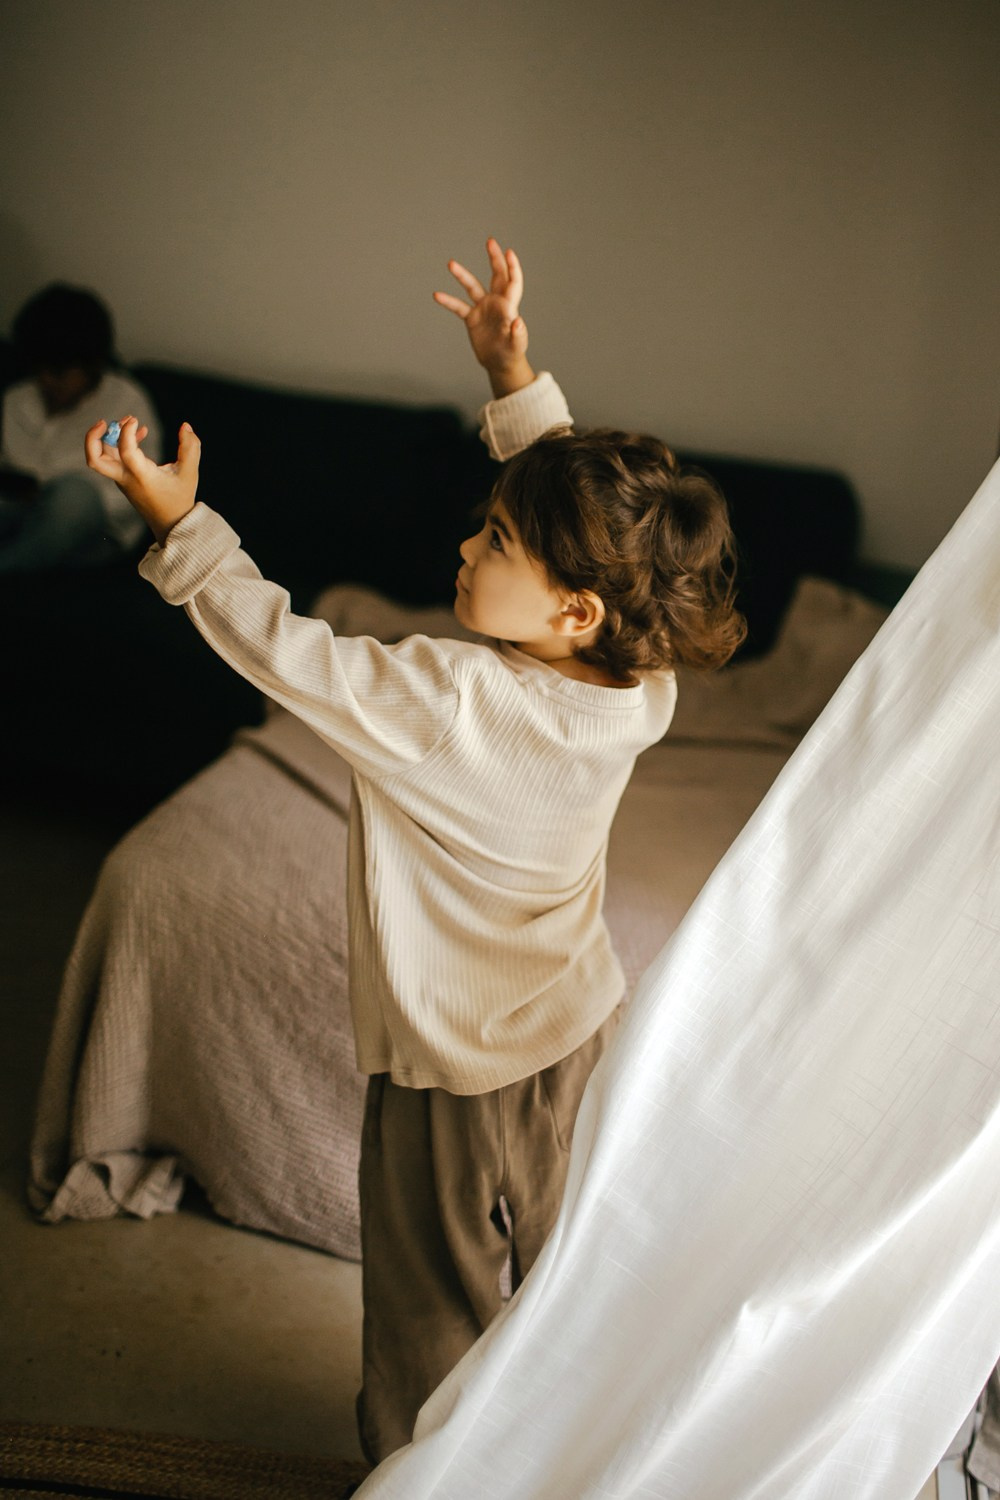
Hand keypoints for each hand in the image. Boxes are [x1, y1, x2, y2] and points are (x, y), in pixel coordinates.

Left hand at [85, 415, 199, 544]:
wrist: (171, 524)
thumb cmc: (180, 498)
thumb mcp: (190, 473)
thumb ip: (191, 447)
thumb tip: (185, 426)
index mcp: (142, 477)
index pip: (124, 451)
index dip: (126, 432)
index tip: (136, 420)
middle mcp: (126, 478)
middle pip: (94, 459)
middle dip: (93, 437)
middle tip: (104, 422)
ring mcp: (122, 479)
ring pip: (100, 456)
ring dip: (106, 437)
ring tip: (129, 421)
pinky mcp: (124, 479)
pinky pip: (113, 457)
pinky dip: (119, 443)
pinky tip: (140, 433)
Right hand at [433, 237, 534, 397]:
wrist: (500, 363)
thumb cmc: (512, 353)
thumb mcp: (516, 345)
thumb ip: (518, 333)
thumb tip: (517, 322)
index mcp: (509, 306)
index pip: (512, 282)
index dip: (512, 267)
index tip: (508, 252)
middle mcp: (496, 303)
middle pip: (496, 275)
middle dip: (494, 258)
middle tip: (490, 241)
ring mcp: (483, 308)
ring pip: (472, 287)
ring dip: (462, 275)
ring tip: (451, 264)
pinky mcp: (472, 318)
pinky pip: (458, 306)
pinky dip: (448, 301)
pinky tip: (436, 295)